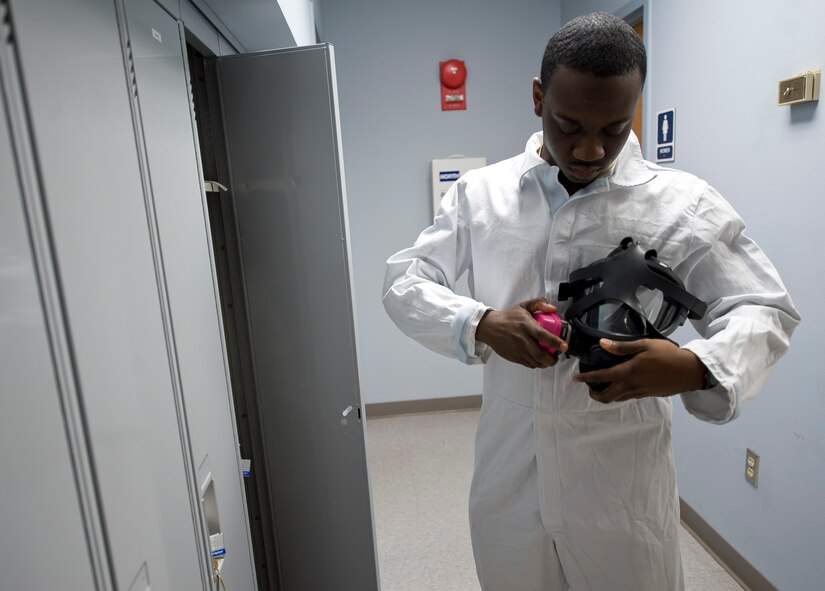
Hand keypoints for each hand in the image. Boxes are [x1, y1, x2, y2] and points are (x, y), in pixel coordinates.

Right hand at [475, 298, 567, 368]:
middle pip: (541, 355)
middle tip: (556, 357)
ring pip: (536, 362)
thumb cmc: (508, 317)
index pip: (543, 335)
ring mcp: (518, 350)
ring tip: (549, 359)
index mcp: (526, 326)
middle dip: (552, 360)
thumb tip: (553, 309)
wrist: (490, 328)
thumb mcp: (524, 306)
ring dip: (545, 363)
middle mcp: (522, 340)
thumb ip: (540, 304)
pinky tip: (538, 359)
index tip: (564, 347)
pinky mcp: (514, 357)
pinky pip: (529, 364)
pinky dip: (536, 364)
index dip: (556, 342)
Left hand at [574, 338, 705, 403]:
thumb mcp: (644, 345)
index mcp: (627, 372)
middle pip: (606, 397)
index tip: (575, 378)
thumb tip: (602, 343)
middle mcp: (630, 386)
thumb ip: (622, 347)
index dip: (586, 378)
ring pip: (617, 399)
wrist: (689, 371)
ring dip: (606, 395)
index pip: (600, 377)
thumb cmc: (667, 355)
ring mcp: (639, 393)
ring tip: (602, 387)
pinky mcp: (647, 395)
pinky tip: (620, 386)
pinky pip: (627, 398)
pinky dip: (619, 394)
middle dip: (594, 394)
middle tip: (589, 387)